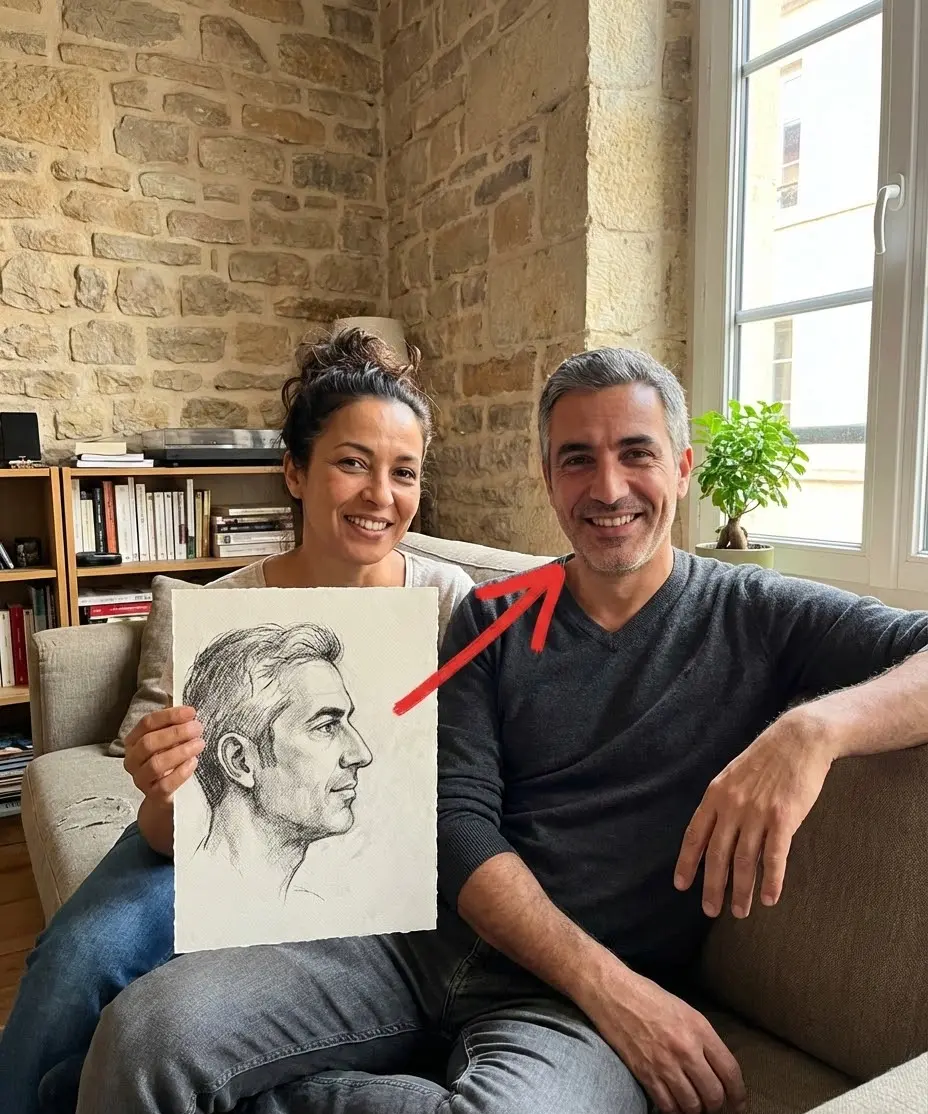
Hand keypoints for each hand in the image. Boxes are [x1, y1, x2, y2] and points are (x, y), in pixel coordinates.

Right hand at [123, 705, 203, 807]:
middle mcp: (132, 760)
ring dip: (180, 751)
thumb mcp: (169, 740)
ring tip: (199, 744)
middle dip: (176, 733)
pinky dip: (181, 772)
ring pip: (156, 764)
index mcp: (133, 741)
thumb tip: (187, 708)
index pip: (147, 723)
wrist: (164, 795)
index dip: (169, 716)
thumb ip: (173, 723)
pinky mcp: (153, 795)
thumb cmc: (168, 760)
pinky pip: (165, 785)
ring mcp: (140, 779)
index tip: (191, 712)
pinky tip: (193, 762)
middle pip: (149, 742)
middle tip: (197, 728)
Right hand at [586, 967, 745, 1113]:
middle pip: (714, 1094)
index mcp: (699, 1029)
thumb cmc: (649, 997)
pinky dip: (674, 1111)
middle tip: (713, 1106)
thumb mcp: (685, 1011)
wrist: (613, 992)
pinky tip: (675, 1105)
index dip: (738, 1095)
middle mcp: (686, 1048)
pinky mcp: (645, 1073)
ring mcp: (664, 1063)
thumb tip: (718, 1069)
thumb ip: (703, 1039)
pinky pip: (667, 1106)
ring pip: (692, 1106)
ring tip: (694, 1105)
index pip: (730, 1072)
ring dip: (696, 1111)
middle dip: (717, 1106)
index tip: (738, 1104)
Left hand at [674, 709, 835, 917]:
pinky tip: (769, 898)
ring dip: (741, 890)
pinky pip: (774, 856)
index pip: (694, 835)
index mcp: (715, 795)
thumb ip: (722, 802)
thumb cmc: (766, 759)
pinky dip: (771, 880)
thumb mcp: (732, 775)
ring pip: (744, 861)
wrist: (798, 739)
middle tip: (710, 911)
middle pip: (717, 855)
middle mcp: (732, 806)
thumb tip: (713, 831)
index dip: (687, 862)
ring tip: (740, 911)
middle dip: (712, 886)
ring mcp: (757, 812)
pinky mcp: (784, 818)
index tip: (681, 885)